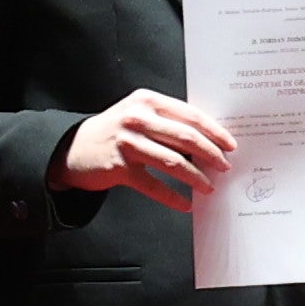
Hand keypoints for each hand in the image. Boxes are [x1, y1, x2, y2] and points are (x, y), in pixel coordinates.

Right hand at [60, 89, 235, 206]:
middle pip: (186, 137)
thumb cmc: (116, 132)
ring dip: (196, 177)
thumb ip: (169, 121)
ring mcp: (126, 142)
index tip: (231, 145)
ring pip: (173, 162)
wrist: (73, 148)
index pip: (190, 115)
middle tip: (225, 167)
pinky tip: (186, 204)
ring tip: (209, 186)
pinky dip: (173, 197)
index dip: (214, 131)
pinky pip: (153, 185)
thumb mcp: (140, 115)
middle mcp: (136, 118)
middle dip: (211, 154)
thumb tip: (209, 141)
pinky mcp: (118, 167)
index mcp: (147, 101)